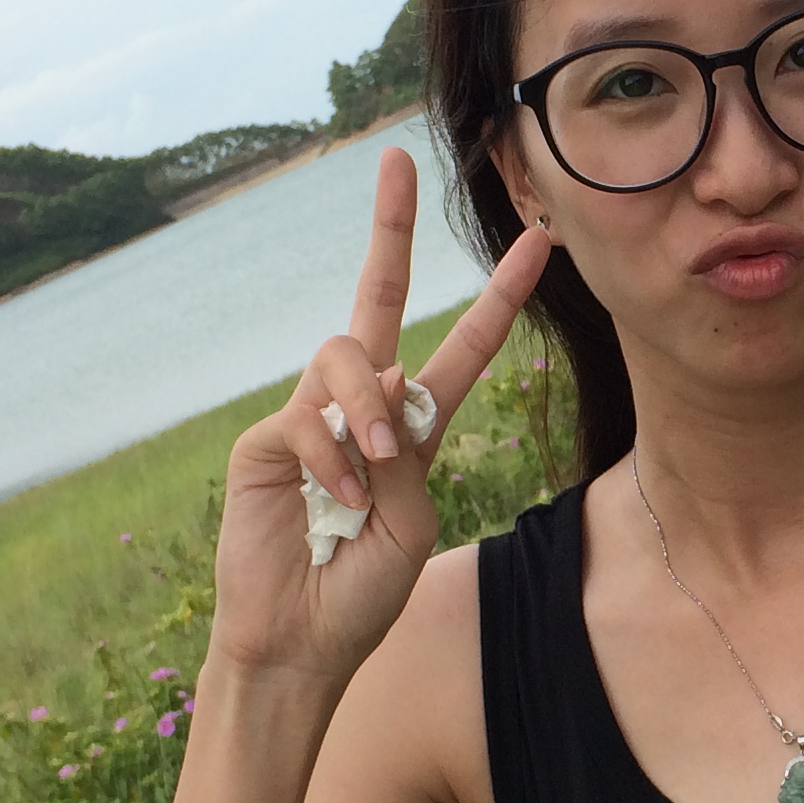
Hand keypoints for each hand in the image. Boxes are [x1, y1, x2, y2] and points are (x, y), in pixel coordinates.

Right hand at [211, 148, 550, 682]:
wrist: (306, 639)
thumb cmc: (364, 588)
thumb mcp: (413, 518)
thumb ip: (407, 451)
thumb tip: (379, 385)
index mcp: (413, 428)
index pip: (460, 350)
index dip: (497, 298)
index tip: (537, 243)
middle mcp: (360, 409)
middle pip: (375, 299)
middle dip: (389, 230)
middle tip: (397, 163)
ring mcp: (311, 419)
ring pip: (345, 354)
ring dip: (369, 405)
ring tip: (380, 464)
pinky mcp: (266, 442)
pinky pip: (308, 418)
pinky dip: (333, 458)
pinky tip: (339, 500)